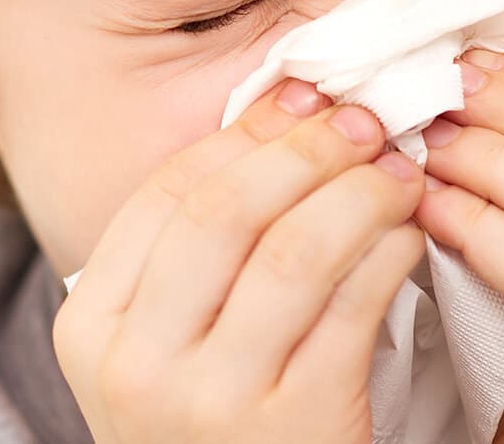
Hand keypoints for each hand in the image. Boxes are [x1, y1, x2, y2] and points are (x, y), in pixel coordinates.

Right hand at [52, 79, 426, 442]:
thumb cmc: (219, 430)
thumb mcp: (170, 350)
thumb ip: (200, 253)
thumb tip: (287, 109)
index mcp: (90, 330)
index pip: (166, 196)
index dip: (244, 134)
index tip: (304, 94)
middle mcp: (135, 366)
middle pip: (225, 212)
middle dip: (306, 150)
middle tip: (366, 116)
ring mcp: (210, 403)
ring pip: (294, 252)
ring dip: (360, 194)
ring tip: (402, 170)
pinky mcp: (293, 429)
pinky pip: (353, 311)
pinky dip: (391, 256)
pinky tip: (412, 237)